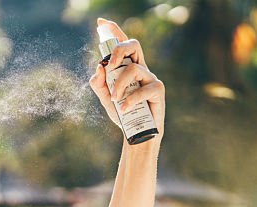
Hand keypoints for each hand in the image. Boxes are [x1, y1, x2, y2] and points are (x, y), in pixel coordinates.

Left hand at [88, 18, 165, 140]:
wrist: (136, 134)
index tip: (101, 22)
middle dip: (119, 49)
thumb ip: (99, 84)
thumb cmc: (123, 114)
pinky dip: (130, 99)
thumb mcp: (106, 99)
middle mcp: (140, 69)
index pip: (122, 45)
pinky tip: (123, 109)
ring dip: (119, 84)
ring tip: (114, 99)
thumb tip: (99, 67)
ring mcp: (150, 78)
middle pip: (133, 45)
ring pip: (133, 69)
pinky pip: (142, 88)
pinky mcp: (158, 90)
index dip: (114, 31)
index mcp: (128, 68)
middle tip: (109, 65)